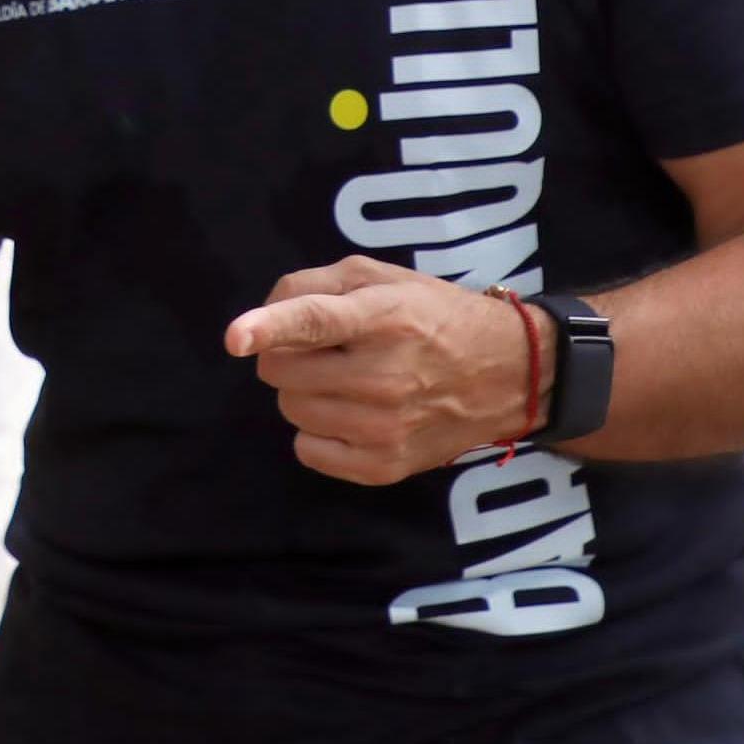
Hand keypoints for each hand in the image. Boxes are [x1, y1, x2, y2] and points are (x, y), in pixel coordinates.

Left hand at [223, 257, 545, 484]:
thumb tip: (263, 315)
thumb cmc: (434, 317)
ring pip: (290, 409)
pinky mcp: (385, 466)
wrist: (507, 373)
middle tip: (328, 349)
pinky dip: (317, 432)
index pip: (317, 321)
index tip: (236, 337)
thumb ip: (314, 284)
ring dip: (304, 392)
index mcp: (386, 317)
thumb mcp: (383, 278)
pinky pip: (307, 450)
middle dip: (290, 355)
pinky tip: (352, 415)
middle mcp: (386, 374)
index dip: (270, 327)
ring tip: (347, 380)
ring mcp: (385, 427)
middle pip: (281, 370)